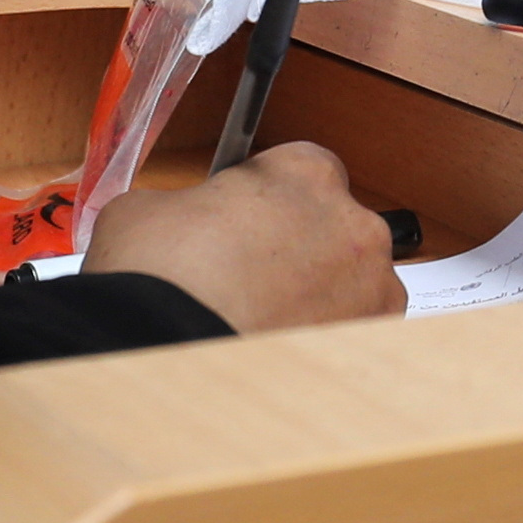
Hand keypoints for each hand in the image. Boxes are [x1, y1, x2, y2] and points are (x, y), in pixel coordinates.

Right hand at [85, 138, 402, 329]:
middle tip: (251, 278)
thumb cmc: (158, 276)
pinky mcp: (372, 341)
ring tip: (261, 322)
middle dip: (298, 248)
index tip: (248, 221)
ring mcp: (371, 285)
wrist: (171, 354)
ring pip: (350, 282)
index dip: (271, 198)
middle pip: (333, 226)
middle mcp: (353, 222)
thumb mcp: (149, 209)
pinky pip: (353, 332)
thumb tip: (180, 221)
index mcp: (305, 172)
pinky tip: (279, 351)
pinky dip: (322, 339)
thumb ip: (186, 204)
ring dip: (316, 296)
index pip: (304, 168)